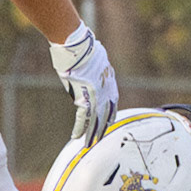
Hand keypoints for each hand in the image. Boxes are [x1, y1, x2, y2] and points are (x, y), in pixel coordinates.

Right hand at [49, 23, 117, 143]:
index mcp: (109, 80)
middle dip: (103, 127)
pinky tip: (76, 137)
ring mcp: (96, 95)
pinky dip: (80, 129)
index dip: (111, 113)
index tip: (110, 121)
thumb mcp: (97, 57)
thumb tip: (95, 63)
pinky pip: (83, 118)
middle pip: (106, 114)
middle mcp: (106, 90)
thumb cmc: (83, 47)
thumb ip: (98, 66)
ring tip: (89, 144)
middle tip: (101, 139)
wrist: (77, 46)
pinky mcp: (84, 98)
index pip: (113, 101)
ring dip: (92, 134)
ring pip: (95, 120)